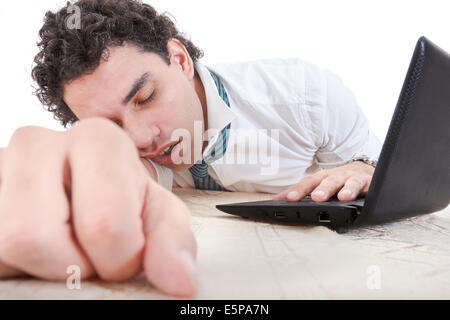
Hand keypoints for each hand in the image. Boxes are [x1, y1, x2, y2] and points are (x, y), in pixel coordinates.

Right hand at [0, 118, 196, 296]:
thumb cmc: (125, 201)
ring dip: (42, 266)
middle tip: (91, 254)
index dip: (118, 259)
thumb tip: (179, 282)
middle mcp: (39, 142)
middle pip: (36, 236)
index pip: (103, 224)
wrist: (85, 187)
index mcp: (97, 140)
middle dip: (72, 264)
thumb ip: (172, 244)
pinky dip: (18, 264)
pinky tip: (43, 246)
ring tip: (65, 249)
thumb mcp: (158, 217)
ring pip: (5, 244)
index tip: (124, 254)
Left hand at [273, 161, 374, 201]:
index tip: (282, 199)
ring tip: (327, 198)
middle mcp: (334, 176)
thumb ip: (307, 197)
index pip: (305, 184)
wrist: (367, 172)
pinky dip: (353, 190)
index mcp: (321, 178)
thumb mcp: (325, 188)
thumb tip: (282, 204)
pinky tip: (347, 197)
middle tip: (304, 198)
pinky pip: (359, 184)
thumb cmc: (342, 183)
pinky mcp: (365, 181)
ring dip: (330, 189)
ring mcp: (349, 178)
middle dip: (311, 190)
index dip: (294, 191)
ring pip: (339, 182)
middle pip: (320, 182)